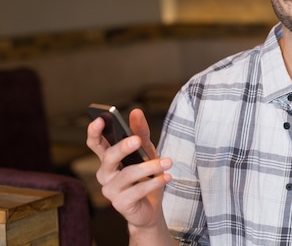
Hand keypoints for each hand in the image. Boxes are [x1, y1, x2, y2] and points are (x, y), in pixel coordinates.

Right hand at [87, 108, 172, 230]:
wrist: (151, 207)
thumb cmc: (146, 176)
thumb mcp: (146, 151)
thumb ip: (140, 133)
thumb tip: (136, 112)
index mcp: (108, 158)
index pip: (95, 143)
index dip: (94, 132)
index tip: (100, 119)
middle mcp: (105, 173)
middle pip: (109, 157)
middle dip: (123, 147)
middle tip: (138, 140)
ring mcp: (111, 190)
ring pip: (127, 174)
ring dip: (150, 167)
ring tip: (168, 162)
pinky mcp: (120, 204)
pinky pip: (137, 191)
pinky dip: (154, 183)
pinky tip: (167, 177)